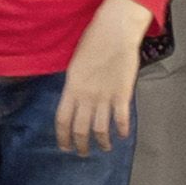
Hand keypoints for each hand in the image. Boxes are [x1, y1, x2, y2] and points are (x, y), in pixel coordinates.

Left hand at [51, 19, 142, 151]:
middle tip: (84, 153)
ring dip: (103, 142)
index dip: (62, 137)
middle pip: (80, 129)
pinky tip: (123, 135)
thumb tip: (75, 100)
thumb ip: (75, 85)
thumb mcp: (75, 65)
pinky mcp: (123, 94)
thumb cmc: (93, 42)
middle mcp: (86, 96)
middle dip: (82, 145)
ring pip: (101, 129)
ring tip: (106, 148)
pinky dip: (122, 130)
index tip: (65, 147)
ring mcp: (105, 96)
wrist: (115, 31)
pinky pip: (121, 119)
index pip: (62, 119)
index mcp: (72, 88)